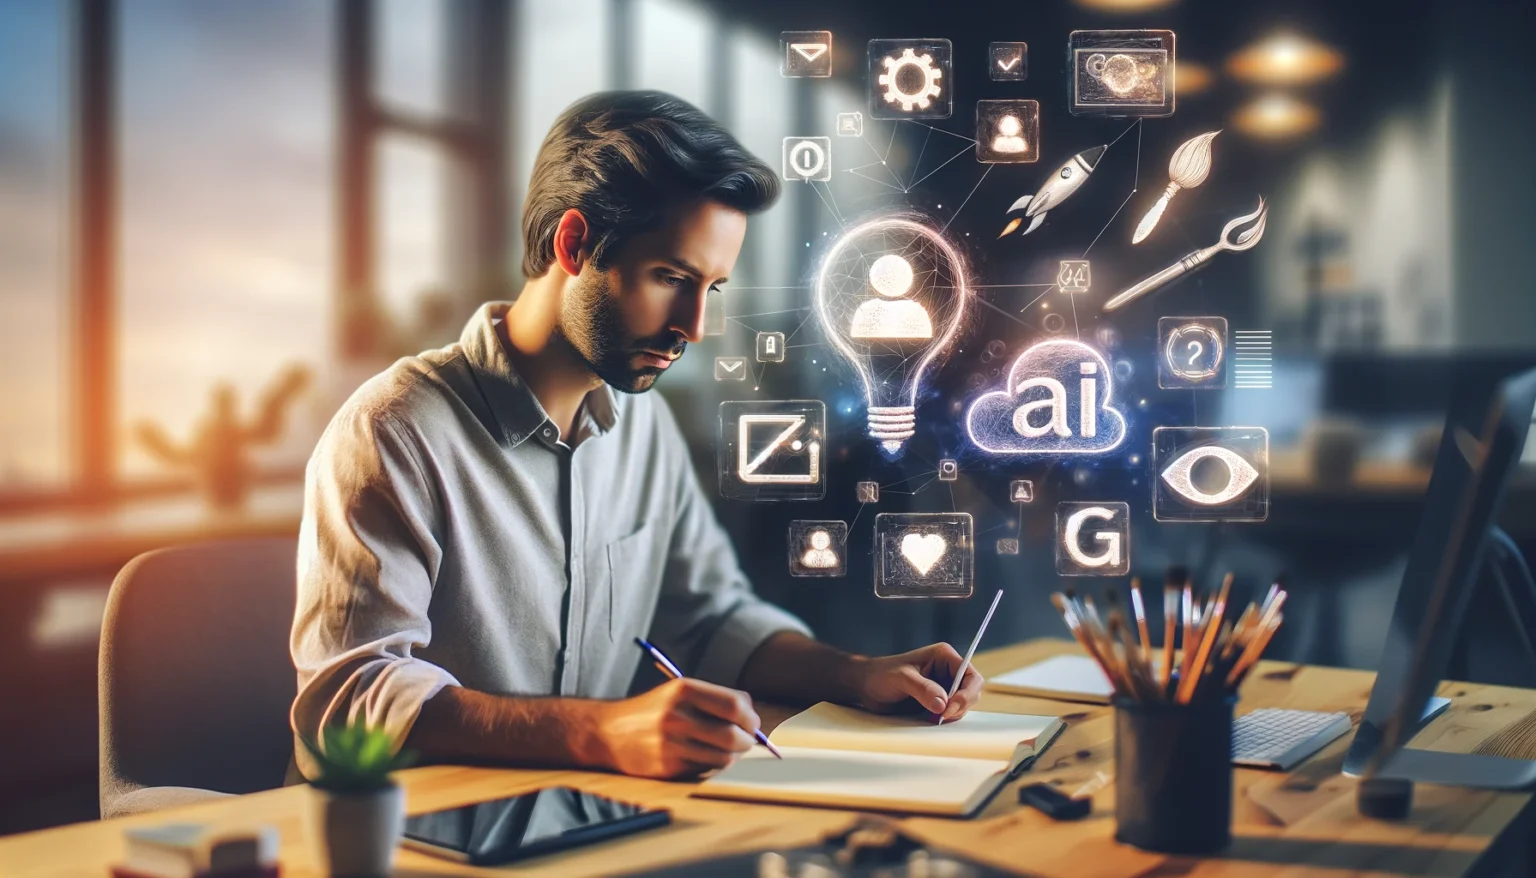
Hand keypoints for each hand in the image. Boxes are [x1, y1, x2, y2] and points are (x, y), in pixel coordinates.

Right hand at [595, 678, 760, 778]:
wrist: (608, 733)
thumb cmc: (651, 711)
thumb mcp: (678, 692)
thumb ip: (714, 699)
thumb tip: (752, 713)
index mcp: (683, 690)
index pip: (734, 706)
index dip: (750, 717)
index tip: (752, 723)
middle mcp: (677, 716)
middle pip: (732, 735)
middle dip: (747, 741)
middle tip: (747, 741)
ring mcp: (672, 744)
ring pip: (723, 757)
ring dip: (733, 756)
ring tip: (728, 750)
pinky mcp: (668, 767)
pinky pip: (705, 769)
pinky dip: (712, 765)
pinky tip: (705, 756)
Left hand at [849, 643, 984, 722]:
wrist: (865, 687)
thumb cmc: (880, 675)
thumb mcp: (901, 679)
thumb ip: (922, 689)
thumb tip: (942, 703)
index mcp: (944, 657)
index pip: (970, 675)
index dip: (966, 693)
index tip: (950, 708)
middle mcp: (947, 671)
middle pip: (971, 692)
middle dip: (960, 706)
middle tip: (941, 717)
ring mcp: (943, 687)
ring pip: (962, 705)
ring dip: (951, 714)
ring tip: (930, 716)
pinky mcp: (936, 702)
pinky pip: (950, 713)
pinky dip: (944, 719)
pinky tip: (929, 719)